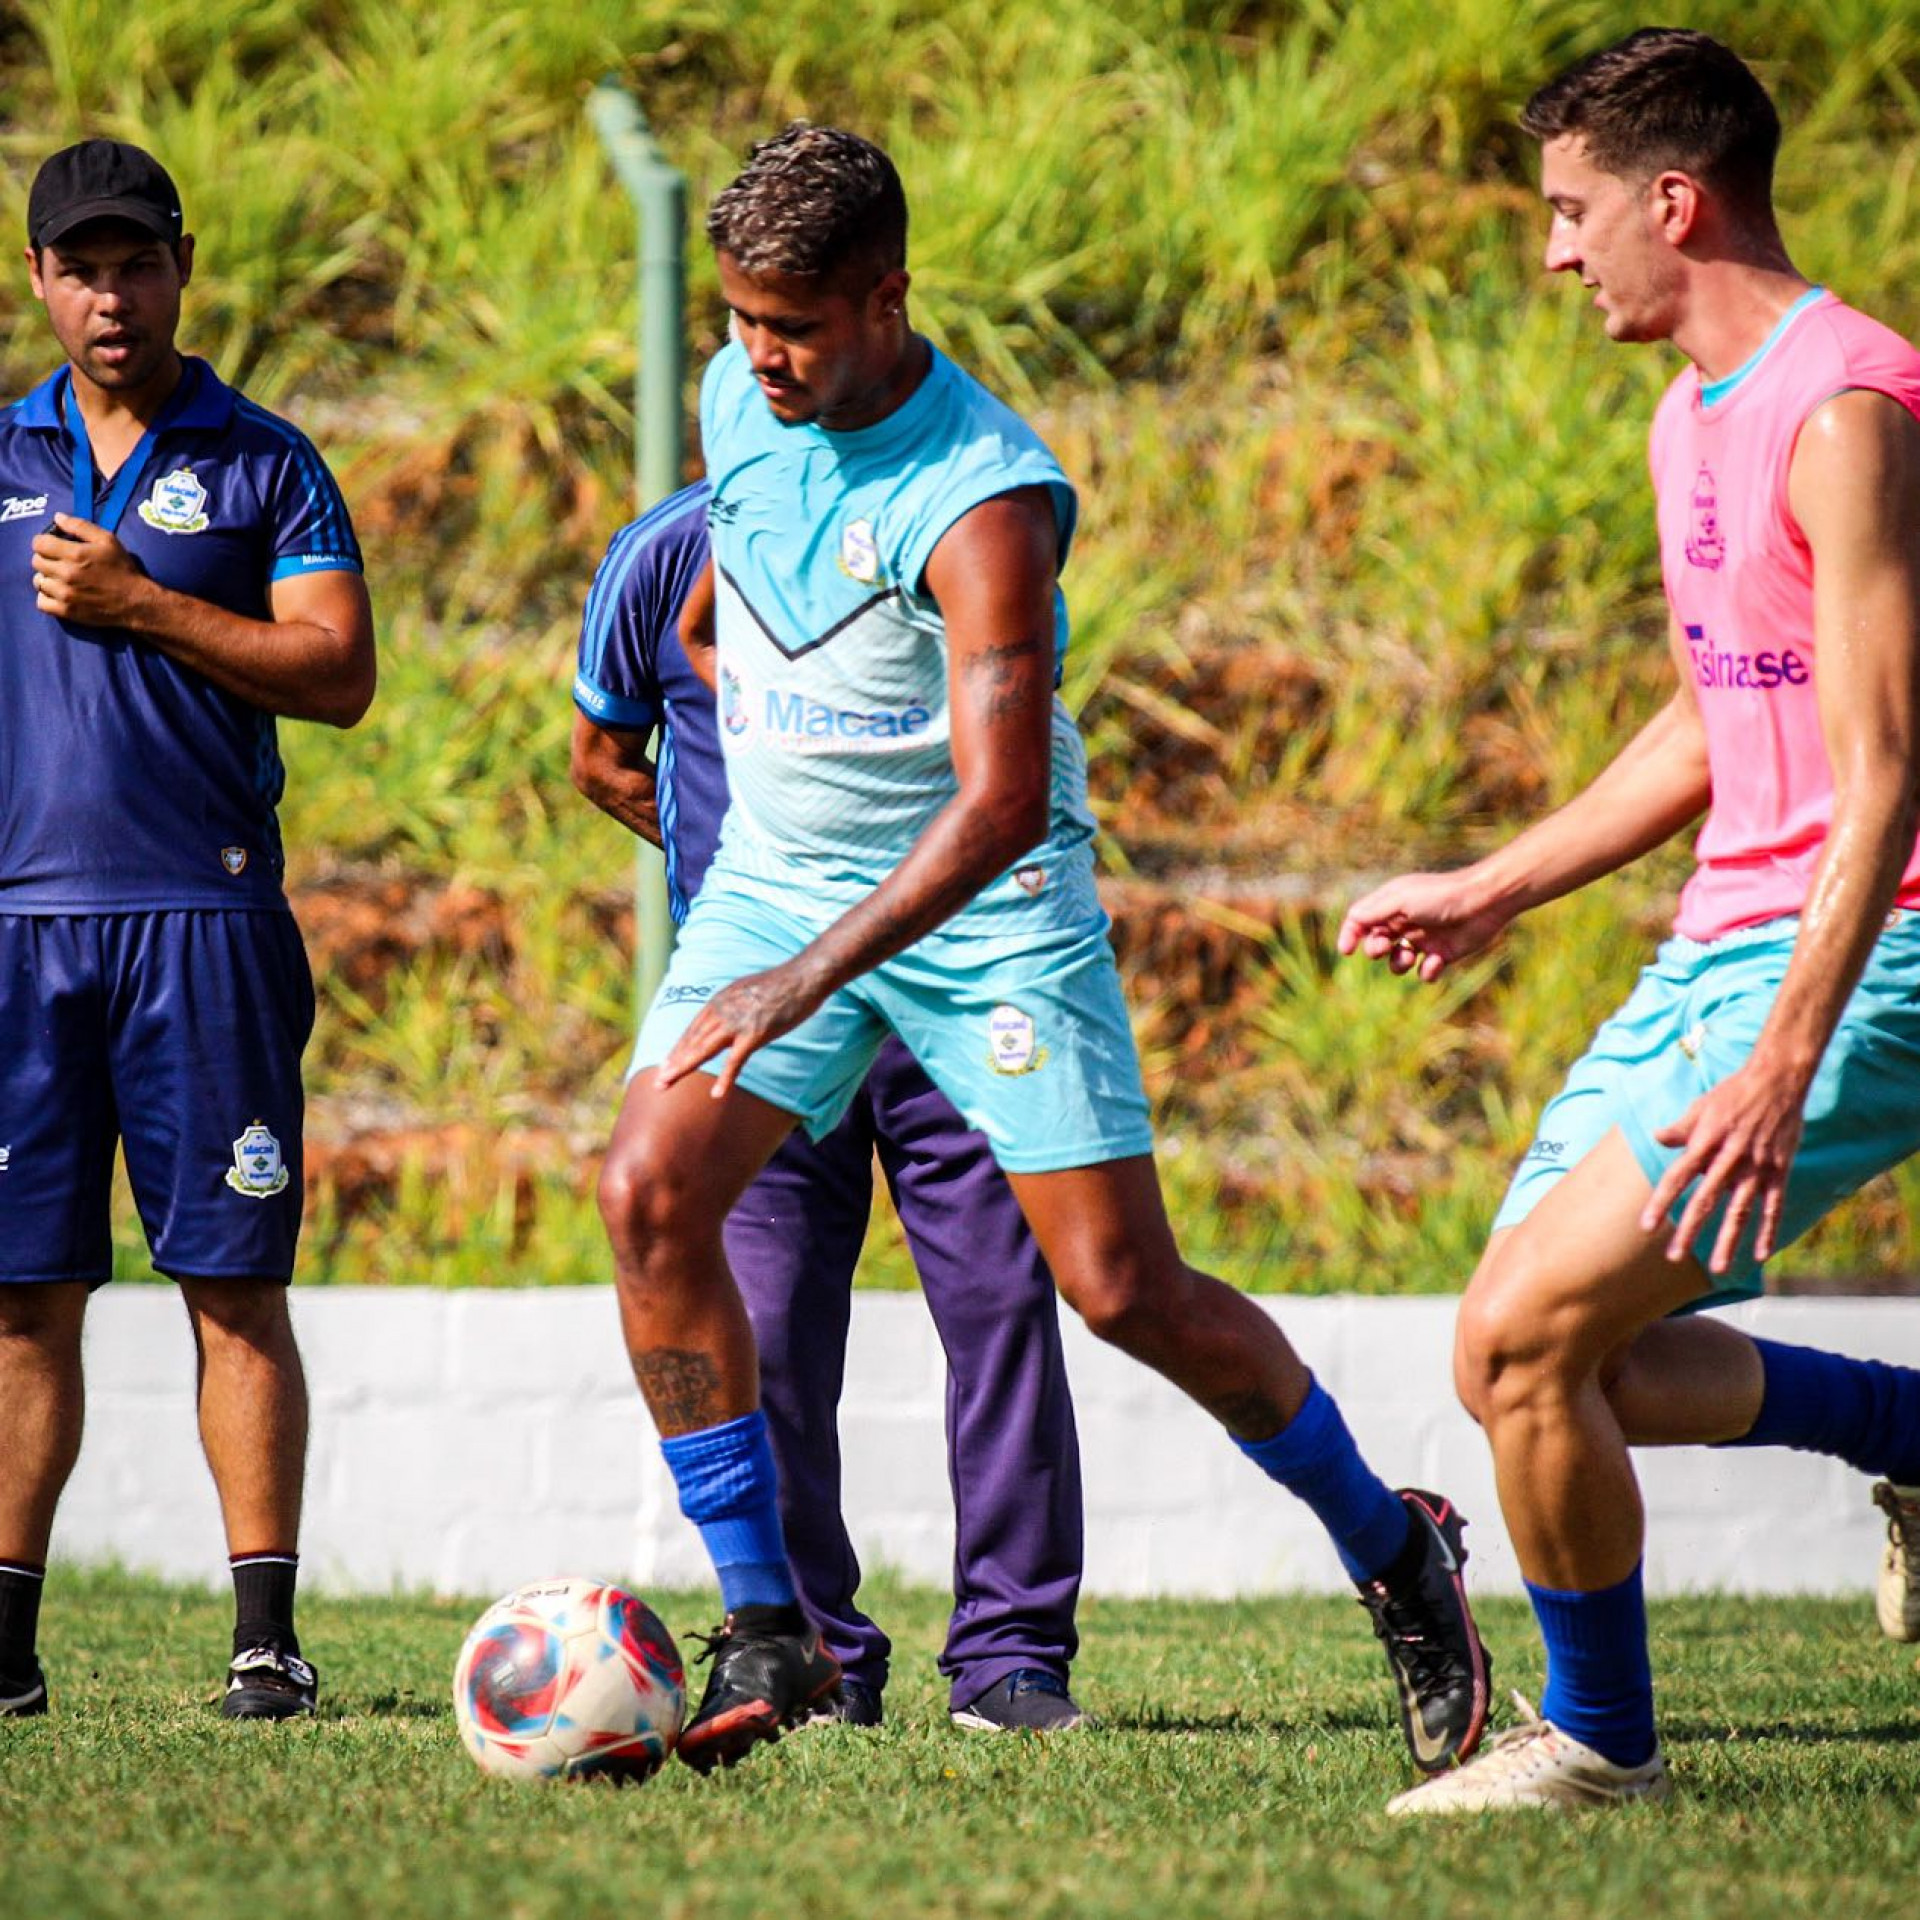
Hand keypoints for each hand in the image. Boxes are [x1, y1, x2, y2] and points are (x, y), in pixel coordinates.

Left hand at [32, 514, 152, 625]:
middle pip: (36, 561)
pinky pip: (41, 602)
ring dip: (47, 578)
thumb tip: (58, 517)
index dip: (44, 542)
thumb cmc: (123, 569)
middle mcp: (66, 573)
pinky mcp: (66, 611)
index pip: (39, 543)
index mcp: (75, 554)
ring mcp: (65, 594)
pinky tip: (58, 594)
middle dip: (46, 558)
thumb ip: (81, 526)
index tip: (53, 546)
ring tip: (59, 579)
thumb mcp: (108, 541)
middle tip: (59, 562)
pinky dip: (46, 597)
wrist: (136, 603)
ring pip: (38, 581)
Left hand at [654, 959, 826, 1098]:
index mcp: (720, 1001)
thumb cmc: (781, 984)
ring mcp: (737, 1023)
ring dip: (683, 1068)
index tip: (666, 1064)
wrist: (802, 976)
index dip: (678, 1048)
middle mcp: (722, 1011)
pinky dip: (726, 1079)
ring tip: (667, 1084)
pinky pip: (736, 1061)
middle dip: (673, 1063)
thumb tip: (731, 1014)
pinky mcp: (755, 1034)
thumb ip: (735, 1004)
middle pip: (692, 1041)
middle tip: (659, 1083)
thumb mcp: (748, 991)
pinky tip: (717, 1094)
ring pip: (703, 1050)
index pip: (693, 1029)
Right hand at [1337, 869, 1513, 982]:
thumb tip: (1352, 922)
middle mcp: (1405, 921)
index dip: (1350, 934)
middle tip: (1386, 946)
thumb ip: (1373, 912)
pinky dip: (1427, 971)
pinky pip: (1424, 972)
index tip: (1346, 950)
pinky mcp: (1442, 954)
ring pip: (1397, 961)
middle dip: (1376, 949)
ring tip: (1410, 956)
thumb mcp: (1400, 900)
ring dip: (1398, 964)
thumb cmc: (1441, 896)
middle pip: (1376, 943)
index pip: (1361, 920)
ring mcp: (1423, 939)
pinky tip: (1436, 961)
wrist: (1484, 903)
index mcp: (1391, 904)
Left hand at [1640, 1056, 1808, 1272]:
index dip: (1661, 1203)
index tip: (1646, 1225)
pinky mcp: (1779, 1171)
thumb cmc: (1733, 1092)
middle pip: (1706, 1201)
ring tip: (1717, 1268)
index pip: (1677, 1178)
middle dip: (1689, 1230)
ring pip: (1740, 1211)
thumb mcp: (1702, 1106)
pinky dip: (1768, 1231)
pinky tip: (1761, 1255)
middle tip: (1673, 1256)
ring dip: (1728, 1240)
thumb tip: (1657, 1137)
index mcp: (1705, 1143)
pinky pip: (1773, 1206)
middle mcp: (1729, 1159)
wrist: (1777, 1080)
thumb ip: (1682, 1128)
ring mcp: (1756, 1167)